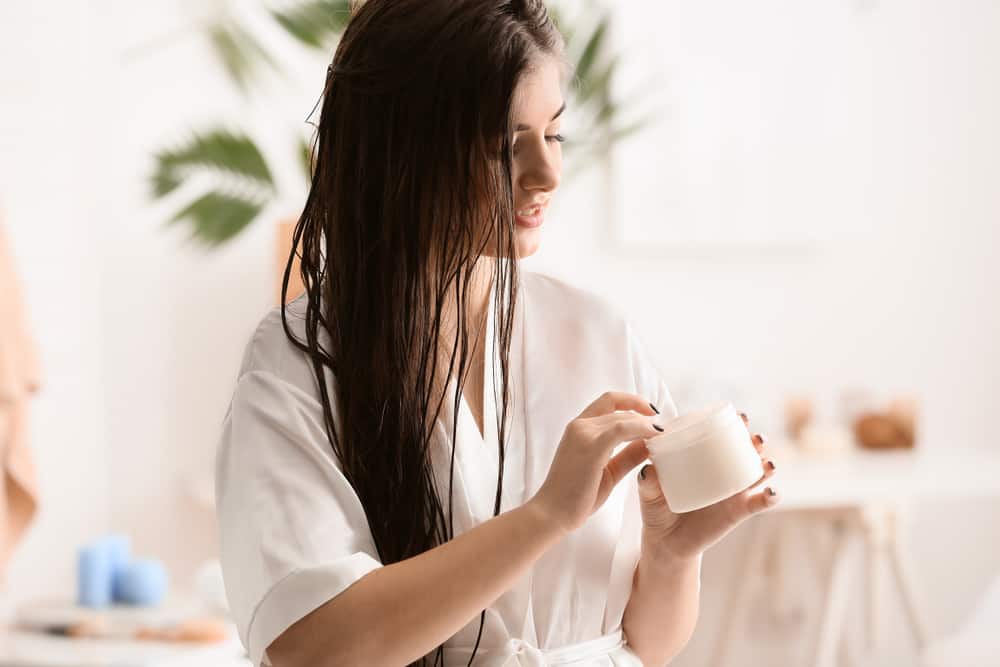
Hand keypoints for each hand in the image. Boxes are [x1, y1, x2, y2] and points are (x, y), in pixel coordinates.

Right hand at [529, 391, 663, 534]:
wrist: (552, 514)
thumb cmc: (576, 496)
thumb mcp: (608, 471)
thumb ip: (627, 455)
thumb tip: (650, 444)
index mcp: (579, 428)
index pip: (609, 402)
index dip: (633, 402)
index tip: (652, 413)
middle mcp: (579, 425)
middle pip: (618, 408)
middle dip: (645, 413)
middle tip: (665, 427)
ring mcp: (583, 434)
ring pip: (622, 416)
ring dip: (645, 422)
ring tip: (663, 434)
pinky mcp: (591, 447)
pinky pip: (621, 429)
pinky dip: (641, 428)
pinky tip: (655, 436)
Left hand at [636, 411, 778, 560]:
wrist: (666, 542)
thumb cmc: (657, 510)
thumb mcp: (649, 493)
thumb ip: (648, 481)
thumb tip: (650, 469)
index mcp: (703, 460)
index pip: (720, 436)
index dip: (732, 424)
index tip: (738, 416)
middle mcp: (722, 472)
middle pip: (745, 451)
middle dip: (755, 441)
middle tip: (755, 437)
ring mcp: (732, 491)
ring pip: (757, 473)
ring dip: (767, 465)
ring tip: (767, 463)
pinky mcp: (738, 512)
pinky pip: (759, 503)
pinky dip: (770, 497)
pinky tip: (772, 493)